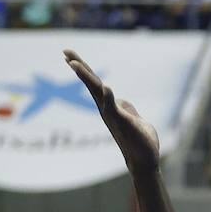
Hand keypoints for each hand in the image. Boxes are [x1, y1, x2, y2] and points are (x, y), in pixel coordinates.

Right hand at [64, 49, 159, 174]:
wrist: (145, 159)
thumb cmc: (139, 140)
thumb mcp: (133, 118)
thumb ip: (126, 108)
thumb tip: (120, 100)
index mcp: (108, 106)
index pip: (94, 84)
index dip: (83, 69)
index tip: (68, 56)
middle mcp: (106, 109)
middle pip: (91, 84)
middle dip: (79, 67)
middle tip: (65, 51)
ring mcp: (112, 116)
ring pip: (97, 93)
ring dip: (87, 79)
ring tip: (75, 64)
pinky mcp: (123, 122)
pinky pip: (114, 108)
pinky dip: (109, 98)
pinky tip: (106, 87)